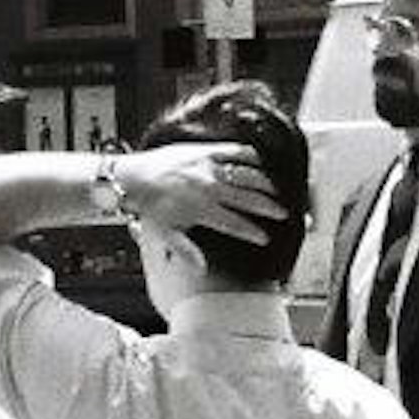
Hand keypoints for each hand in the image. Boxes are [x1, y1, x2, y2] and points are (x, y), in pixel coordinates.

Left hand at [109, 142, 286, 244]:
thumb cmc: (151, 208)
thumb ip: (186, 251)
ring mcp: (209, 165)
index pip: (235, 224)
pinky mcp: (206, 150)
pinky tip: (262, 164)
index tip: (265, 239)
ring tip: (277, 192)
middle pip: (248, 198)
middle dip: (268, 208)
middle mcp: (209, 186)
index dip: (252, 232)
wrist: (134, 177)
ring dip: (265, 183)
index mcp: (201, 209)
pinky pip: (235, 151)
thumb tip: (202, 269)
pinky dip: (251, 157)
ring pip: (246, 174)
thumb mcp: (166, 235)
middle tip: (284, 215)